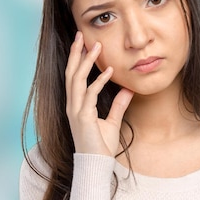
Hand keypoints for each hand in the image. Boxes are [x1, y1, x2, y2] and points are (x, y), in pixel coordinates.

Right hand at [65, 31, 133, 156]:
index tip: (82, 43)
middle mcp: (72, 105)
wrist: (96, 165)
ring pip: (77, 79)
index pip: (73, 76)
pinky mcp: (82, 117)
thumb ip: (118, 104)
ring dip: (86, 61)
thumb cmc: (101, 146)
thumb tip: (128, 89)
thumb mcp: (112, 121)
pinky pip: (90, 94)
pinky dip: (99, 81)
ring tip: (96, 45)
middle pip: (71, 72)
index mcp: (76, 104)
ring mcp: (75, 110)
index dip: (77, 59)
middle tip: (81, 34)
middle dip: (76, 53)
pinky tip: (109, 71)